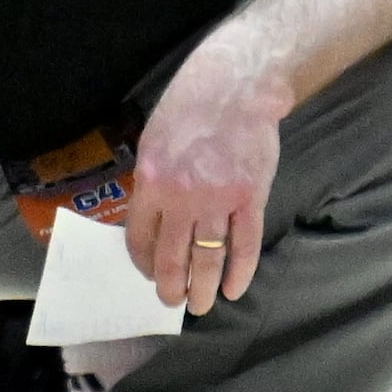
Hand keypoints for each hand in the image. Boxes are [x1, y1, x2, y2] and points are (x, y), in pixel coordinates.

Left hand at [129, 48, 282, 310]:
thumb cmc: (190, 107)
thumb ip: (152, 182)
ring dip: (202, 289)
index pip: (140, 237)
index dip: (142, 262)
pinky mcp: (251, 198)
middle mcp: (182, 196)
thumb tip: (150, 219)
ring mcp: (219, 200)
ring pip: (207, 259)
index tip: (148, 272)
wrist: (237, 86)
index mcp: (152, 181)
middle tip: (171, 301)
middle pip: (171, 257)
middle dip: (170, 286)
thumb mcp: (155, 140)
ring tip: (200, 305)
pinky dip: (240, 273)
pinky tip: (233, 290)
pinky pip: (244, 246)